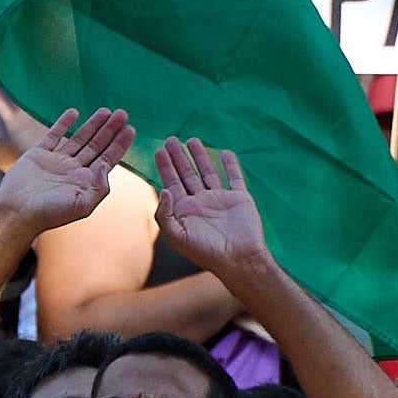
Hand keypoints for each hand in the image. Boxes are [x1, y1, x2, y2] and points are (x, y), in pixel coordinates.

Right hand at [0, 104, 133, 234]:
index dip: (119, 144)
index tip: (130, 129)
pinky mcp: (38, 155)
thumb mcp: (82, 205)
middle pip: (96, 145)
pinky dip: (63, 124)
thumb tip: (105, 165)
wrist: (16, 213)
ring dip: (92, 124)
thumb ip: (99, 187)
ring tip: (105, 110)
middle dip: (109, 130)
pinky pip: (53, 135)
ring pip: (78, 138)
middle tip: (122, 113)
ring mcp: (56, 161)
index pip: (107, 159)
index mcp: (85, 181)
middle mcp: (73, 170)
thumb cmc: (49, 214)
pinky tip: (74, 112)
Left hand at [149, 136, 269, 279]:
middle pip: (186, 174)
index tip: (158, 151)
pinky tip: (225, 152)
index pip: (171, 183)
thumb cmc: (205, 252)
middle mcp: (200, 202)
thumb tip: (163, 189)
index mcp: (184, 210)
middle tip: (170, 139)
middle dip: (178, 157)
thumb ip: (165, 214)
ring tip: (192, 140)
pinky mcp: (239, 198)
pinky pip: (234, 177)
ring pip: (208, 172)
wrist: (237, 258)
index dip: (165, 167)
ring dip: (200, 156)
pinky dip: (230, 165)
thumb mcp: (177, 236)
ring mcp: (220, 199)